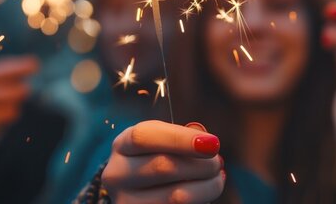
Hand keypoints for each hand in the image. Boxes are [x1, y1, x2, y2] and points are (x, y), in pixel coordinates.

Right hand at [0, 55, 38, 158]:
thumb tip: (32, 66)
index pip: (7, 70)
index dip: (25, 67)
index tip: (35, 65)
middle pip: (17, 92)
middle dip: (22, 90)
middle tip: (23, 89)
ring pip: (13, 112)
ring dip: (13, 107)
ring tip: (1, 105)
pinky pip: (3, 127)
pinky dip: (0, 123)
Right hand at [102, 120, 224, 203]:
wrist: (136, 189)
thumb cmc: (156, 157)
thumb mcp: (161, 141)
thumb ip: (181, 137)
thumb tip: (207, 143)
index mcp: (122, 145)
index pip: (144, 137)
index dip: (181, 139)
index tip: (213, 143)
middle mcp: (117, 174)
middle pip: (164, 167)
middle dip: (201, 164)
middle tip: (218, 162)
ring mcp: (126, 202)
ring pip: (177, 196)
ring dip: (207, 187)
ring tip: (216, 178)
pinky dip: (201, 201)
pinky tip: (207, 192)